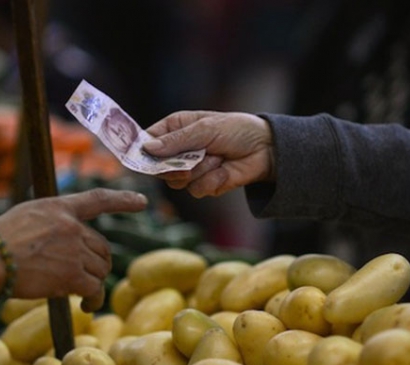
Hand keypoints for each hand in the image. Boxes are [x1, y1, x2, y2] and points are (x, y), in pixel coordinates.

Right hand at [0, 188, 147, 311]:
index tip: (142, 202)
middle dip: (99, 264)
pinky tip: (87, 306)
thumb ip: (50, 222)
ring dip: (94, 284)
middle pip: (102, 247)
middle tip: (88, 278)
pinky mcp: (71, 275)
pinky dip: (94, 300)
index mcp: (60, 208)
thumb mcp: (26, 216)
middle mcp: (72, 226)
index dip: (122, 200)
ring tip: (85, 296)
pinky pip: (94, 288)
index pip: (97, 199)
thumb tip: (65, 238)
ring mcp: (73, 250)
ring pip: (100, 269)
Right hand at [144, 111, 274, 197]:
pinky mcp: (204, 185)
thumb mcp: (205, 129)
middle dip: (176, 166)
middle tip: (192, 160)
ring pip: (177, 182)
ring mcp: (191, 169)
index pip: (148, 141)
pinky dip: (213, 180)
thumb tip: (148, 149)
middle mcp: (179, 150)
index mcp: (175, 128)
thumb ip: (176, 141)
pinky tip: (224, 169)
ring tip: (217, 158)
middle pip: (159, 168)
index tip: (145, 158)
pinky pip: (197, 190)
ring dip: (200, 171)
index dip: (144, 151)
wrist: (266, 149)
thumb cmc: (237, 130)